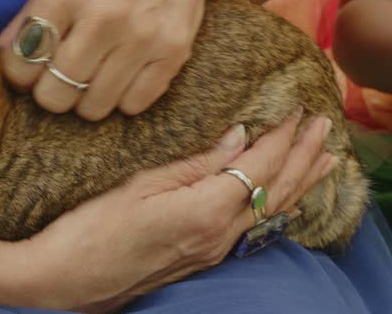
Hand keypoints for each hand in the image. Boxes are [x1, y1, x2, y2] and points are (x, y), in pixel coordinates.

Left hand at [0, 0, 235, 120]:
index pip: (22, 63)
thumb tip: (0, 55)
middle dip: (50, 94)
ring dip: (86, 101)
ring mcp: (140, 37)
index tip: (27, 71)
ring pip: (94, 106)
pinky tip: (121, 77)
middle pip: (55, 94)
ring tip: (90, 79)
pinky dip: (122, 99)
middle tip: (57, 80)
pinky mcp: (173, 51)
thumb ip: (31, 14)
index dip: (18, 75)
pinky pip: (134, 104)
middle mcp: (101, 18)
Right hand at [10, 111, 333, 312]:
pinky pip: (254, 228)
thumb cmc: (90, 229)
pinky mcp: (200, 259)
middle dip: (303, 155)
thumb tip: (239, 137)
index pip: (257, 166)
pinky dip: (276, 205)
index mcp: (204, 211)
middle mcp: (217, 236)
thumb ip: (194, 164)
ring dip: (299, 181)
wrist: (66, 281)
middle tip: (324, 124)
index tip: (297, 109)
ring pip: (269, 212)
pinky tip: (283, 200)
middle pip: (274, 190)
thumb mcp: (137, 185)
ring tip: (325, 160)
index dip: (281, 137)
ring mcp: (211, 251)